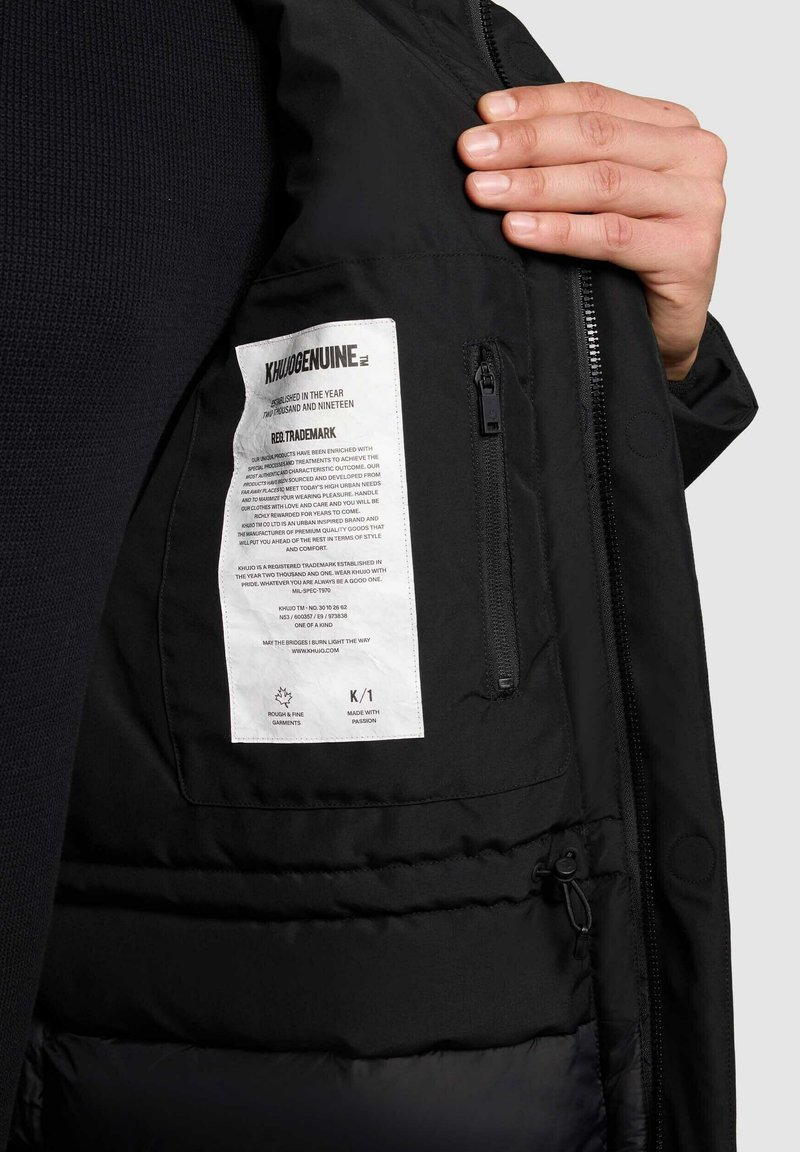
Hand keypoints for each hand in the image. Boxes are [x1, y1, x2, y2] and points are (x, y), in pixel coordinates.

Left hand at [457, 82, 726, 379]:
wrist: (666, 331)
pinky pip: (612, 236)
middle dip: (525, 143)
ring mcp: (698, 202)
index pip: (594, 102)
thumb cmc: (630, 260)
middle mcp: (694, 156)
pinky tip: (519, 229)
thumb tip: (491, 130)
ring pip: (602, 182)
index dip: (535, 105)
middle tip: (470, 152)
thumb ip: (570, 158)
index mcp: (672, 127)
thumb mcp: (603, 195)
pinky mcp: (690, 251)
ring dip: (534, 186)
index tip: (483, 113)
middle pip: (595, 137)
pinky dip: (561, 231)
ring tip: (483, 190)